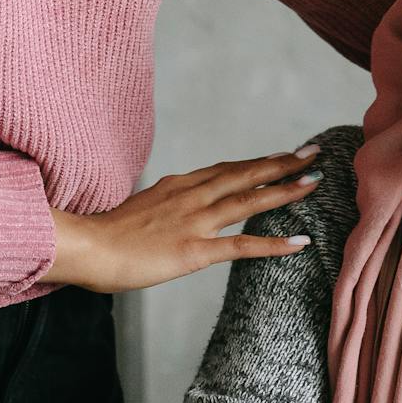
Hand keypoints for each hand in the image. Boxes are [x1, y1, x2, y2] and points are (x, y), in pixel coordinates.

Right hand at [48, 147, 322, 293]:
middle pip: (245, 173)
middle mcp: (192, 195)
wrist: (88, 248)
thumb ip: (164, 202)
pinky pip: (242, 245)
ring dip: (285, 190)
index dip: (256, 162)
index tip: (281, 154)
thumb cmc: (105, 234)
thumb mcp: (141, 207)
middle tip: (312, 153)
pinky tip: (299, 243)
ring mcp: (195, 221)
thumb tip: (174, 202)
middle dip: (281, 163)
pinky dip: (274, 243)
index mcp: (178, 185)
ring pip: (250, 200)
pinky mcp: (195, 250)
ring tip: (314, 182)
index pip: (226, 169)